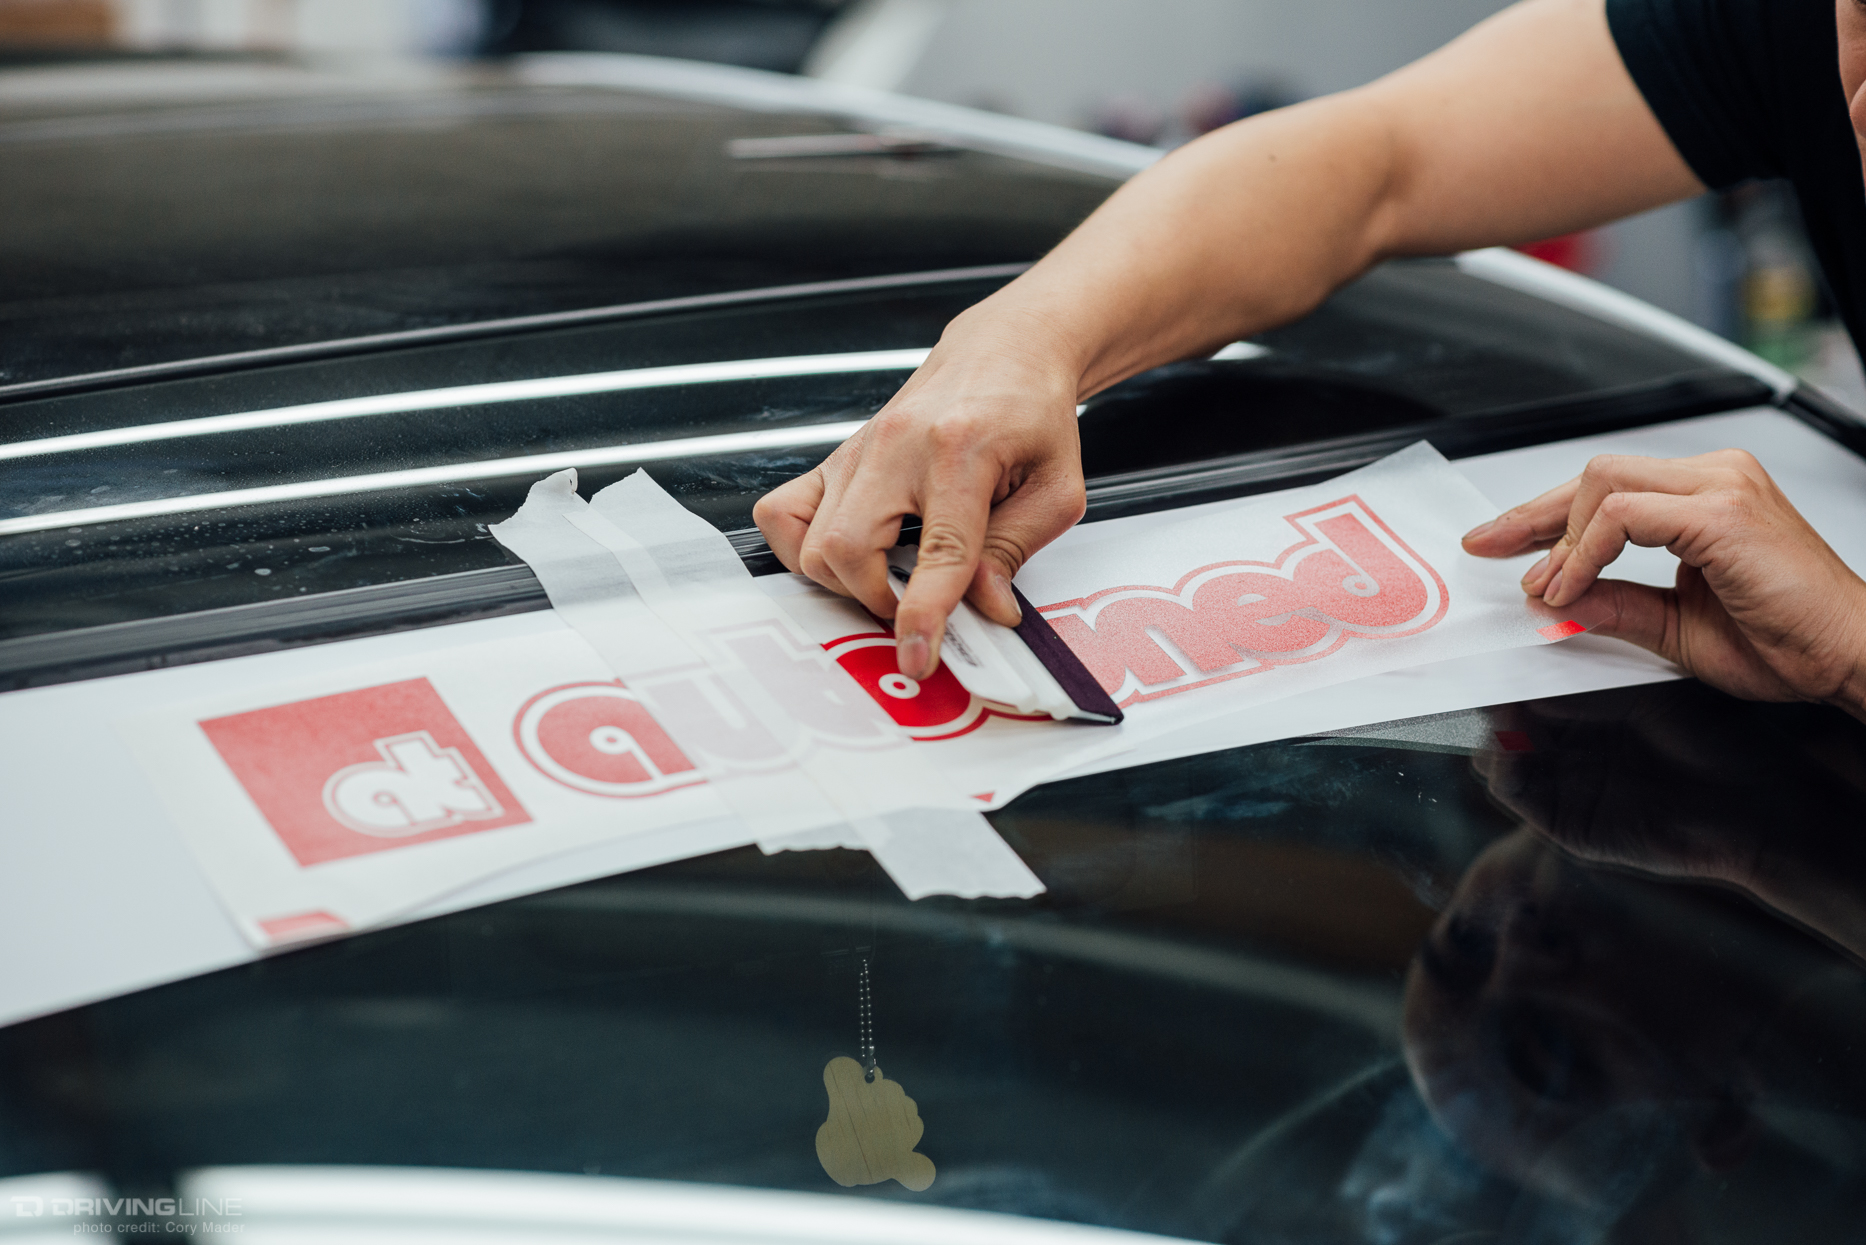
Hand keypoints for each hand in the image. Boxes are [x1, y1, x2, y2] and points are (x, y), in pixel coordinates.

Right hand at [753, 306, 1088, 679]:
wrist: (1003, 352)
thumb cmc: (1031, 413)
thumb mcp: (1056, 489)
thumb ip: (1016, 551)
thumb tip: (986, 609)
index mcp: (961, 451)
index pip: (937, 553)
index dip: (923, 615)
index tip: (917, 657)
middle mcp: (897, 447)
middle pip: (846, 549)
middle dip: (875, 600)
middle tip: (916, 604)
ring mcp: (858, 450)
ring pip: (808, 541)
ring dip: (844, 581)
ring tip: (889, 577)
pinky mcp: (837, 457)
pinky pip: (781, 512)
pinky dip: (801, 548)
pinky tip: (847, 555)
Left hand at [1462, 450, 1865, 716]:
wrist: (1850, 657)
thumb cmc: (1788, 640)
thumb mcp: (1676, 626)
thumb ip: (1616, 605)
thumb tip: (1556, 600)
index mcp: (1706, 495)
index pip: (1604, 487)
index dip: (1543, 514)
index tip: (1499, 542)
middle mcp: (1715, 478)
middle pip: (1594, 474)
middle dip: (1533, 514)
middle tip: (1490, 547)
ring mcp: (1721, 488)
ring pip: (1602, 483)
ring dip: (1560, 539)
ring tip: (1546, 586)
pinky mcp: (1722, 514)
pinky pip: (1623, 516)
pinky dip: (1585, 552)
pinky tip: (1573, 586)